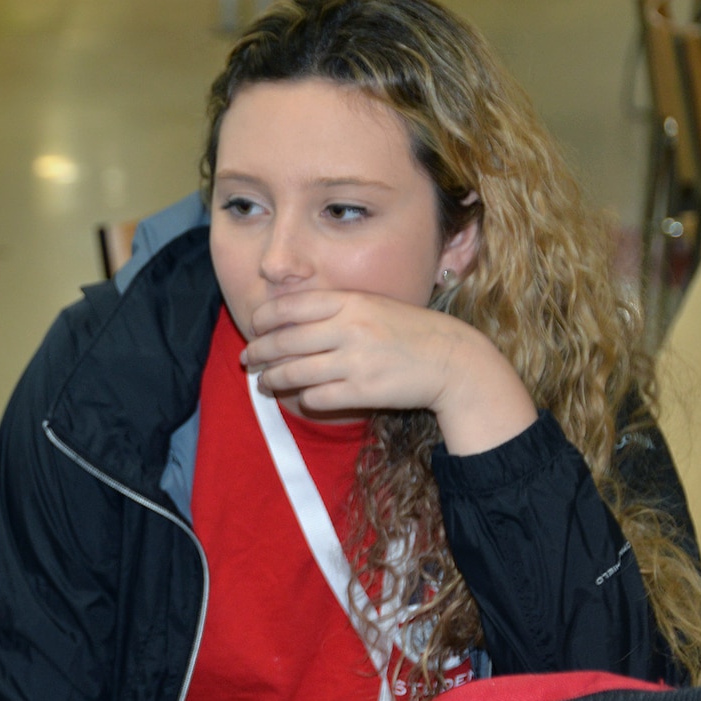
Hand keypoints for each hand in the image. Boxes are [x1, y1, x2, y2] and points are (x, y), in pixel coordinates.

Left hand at [239, 290, 537, 454]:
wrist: (452, 360)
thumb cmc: (409, 332)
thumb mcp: (374, 306)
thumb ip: (337, 308)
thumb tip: (290, 318)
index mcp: (352, 302)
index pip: (292, 306)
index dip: (265, 318)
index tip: (253, 326)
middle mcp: (350, 328)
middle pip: (285, 341)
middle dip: (258, 352)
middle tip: (248, 359)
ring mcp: (356, 361)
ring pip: (294, 372)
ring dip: (272, 379)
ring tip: (263, 382)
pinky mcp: (363, 391)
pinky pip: (316, 397)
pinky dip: (303, 398)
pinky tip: (301, 396)